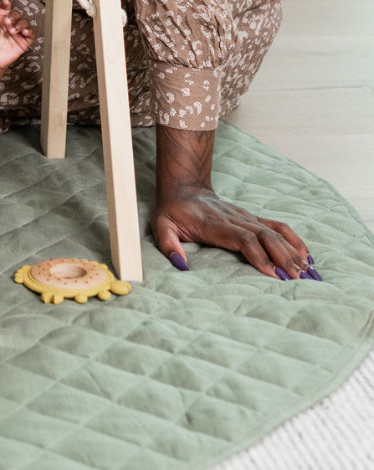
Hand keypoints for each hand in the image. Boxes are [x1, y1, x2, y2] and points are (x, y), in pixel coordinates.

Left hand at [0, 0, 33, 70]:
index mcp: (1, 20)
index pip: (6, 9)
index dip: (6, 5)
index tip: (5, 2)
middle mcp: (10, 25)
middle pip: (17, 15)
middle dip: (13, 16)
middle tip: (7, 22)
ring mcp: (18, 33)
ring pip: (25, 23)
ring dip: (20, 24)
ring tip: (12, 30)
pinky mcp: (23, 41)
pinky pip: (31, 34)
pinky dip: (29, 31)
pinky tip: (24, 32)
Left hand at [152, 183, 317, 279]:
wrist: (184, 189)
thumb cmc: (173, 211)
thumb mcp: (161, 225)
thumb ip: (168, 244)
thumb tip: (180, 265)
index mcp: (215, 224)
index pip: (243, 238)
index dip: (259, 255)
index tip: (273, 274)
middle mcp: (235, 219)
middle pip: (265, 236)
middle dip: (283, 258)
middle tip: (298, 280)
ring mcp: (246, 217)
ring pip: (275, 232)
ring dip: (292, 251)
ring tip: (308, 272)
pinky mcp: (252, 217)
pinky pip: (277, 226)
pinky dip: (294, 240)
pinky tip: (306, 255)